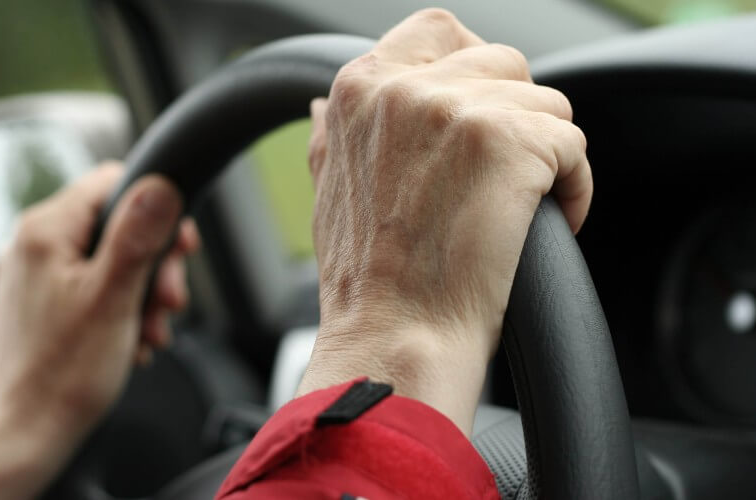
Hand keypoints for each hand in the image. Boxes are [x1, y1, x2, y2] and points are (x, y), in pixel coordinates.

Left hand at [0, 163, 199, 499]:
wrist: (28, 434)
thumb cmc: (65, 372)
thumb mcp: (115, 297)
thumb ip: (138, 235)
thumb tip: (162, 184)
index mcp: (45, 230)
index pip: (113, 182)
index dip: (158, 208)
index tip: (183, 246)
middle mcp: (34, 244)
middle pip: (117, 224)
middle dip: (154, 264)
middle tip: (169, 302)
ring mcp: (36, 273)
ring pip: (111, 258)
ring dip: (143, 292)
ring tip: (150, 332)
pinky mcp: (43, 300)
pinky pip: (95, 285)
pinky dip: (122, 308)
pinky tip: (133, 340)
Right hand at [299, 9, 591, 433]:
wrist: (393, 336)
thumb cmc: (364, 280)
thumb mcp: (327, 189)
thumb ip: (333, 132)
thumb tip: (323, 101)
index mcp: (360, 89)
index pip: (440, 32)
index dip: (472, 69)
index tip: (482, 116)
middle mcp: (406, 86)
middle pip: (503, 62)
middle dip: (513, 116)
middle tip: (499, 176)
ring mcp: (458, 109)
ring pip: (545, 103)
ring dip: (544, 154)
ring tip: (518, 205)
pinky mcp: (510, 142)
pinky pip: (574, 145)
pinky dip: (573, 187)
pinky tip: (546, 221)